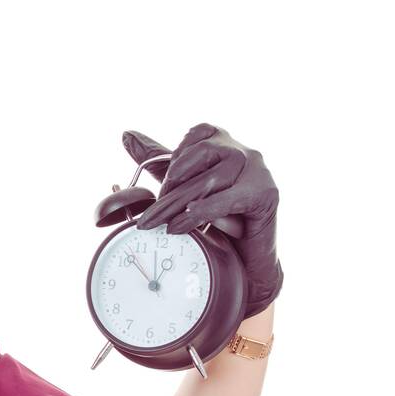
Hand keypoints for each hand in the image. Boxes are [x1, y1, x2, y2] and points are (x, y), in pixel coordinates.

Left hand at [123, 123, 282, 318]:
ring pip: (212, 179)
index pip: (197, 135)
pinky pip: (229, 199)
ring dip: (179, 204)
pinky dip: (203, 211)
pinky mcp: (266, 194)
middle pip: (202, 156)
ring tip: (159, 224)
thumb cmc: (214, 221)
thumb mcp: (182, 186)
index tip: (161, 188)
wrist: (245, 261)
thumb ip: (158, 161)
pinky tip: (181, 223)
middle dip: (173, 183)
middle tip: (153, 212)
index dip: (176, 160)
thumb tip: (128, 135)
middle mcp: (243, 151)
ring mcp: (257, 170)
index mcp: (225, 142)